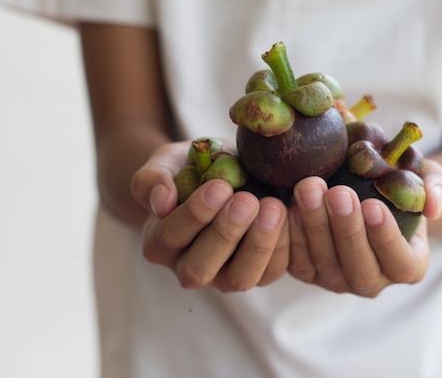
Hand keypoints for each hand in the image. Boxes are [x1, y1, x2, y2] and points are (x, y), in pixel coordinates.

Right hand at [131, 141, 289, 291]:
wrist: (220, 172)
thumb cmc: (188, 168)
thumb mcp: (165, 162)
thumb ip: (152, 179)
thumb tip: (161, 202)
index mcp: (158, 244)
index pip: (170, 237)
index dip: (194, 215)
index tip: (218, 187)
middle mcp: (187, 269)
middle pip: (201, 268)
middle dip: (225, 234)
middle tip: (246, 200)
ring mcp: (223, 278)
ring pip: (240, 278)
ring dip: (258, 245)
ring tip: (273, 207)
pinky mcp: (256, 274)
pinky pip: (272, 272)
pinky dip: (283, 246)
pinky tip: (290, 214)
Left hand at [287, 159, 441, 297]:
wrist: (367, 187)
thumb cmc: (405, 186)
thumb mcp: (430, 180)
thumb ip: (440, 190)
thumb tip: (434, 205)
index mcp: (408, 266)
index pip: (400, 264)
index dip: (386, 239)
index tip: (374, 206)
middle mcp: (371, 281)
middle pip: (359, 269)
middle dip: (347, 230)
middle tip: (339, 193)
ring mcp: (335, 279)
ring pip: (324, 264)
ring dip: (315, 227)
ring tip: (310, 189)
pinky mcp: (306, 270)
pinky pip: (295, 260)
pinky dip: (291, 234)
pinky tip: (289, 205)